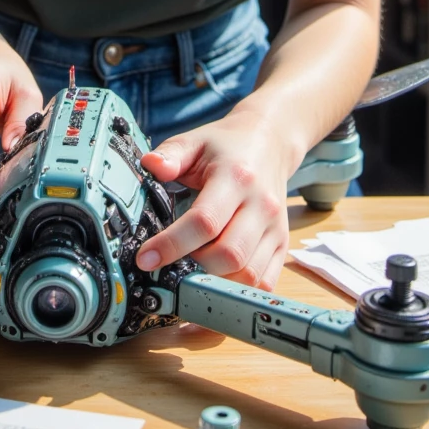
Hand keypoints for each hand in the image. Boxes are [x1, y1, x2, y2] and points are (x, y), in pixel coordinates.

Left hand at [134, 108, 296, 289]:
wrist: (270, 143)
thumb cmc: (227, 146)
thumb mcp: (195, 140)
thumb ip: (171, 153)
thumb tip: (150, 165)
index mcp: (236, 177)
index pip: (205, 221)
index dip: (172, 244)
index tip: (146, 258)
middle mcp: (261, 205)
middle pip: (228, 255)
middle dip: (193, 266)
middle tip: (172, 261)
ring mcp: (276, 227)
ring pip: (247, 273)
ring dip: (216, 279)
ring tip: (193, 267)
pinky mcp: (282, 243)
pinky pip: (264, 281)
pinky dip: (237, 288)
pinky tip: (217, 276)